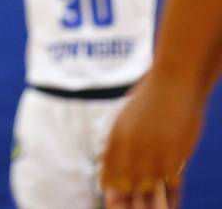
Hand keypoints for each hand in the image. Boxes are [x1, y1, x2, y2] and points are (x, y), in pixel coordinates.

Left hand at [102, 72, 203, 208]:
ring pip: (147, 186)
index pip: (109, 170)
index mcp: (117, 134)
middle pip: (126, 182)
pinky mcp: (174, 155)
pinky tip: (168, 191)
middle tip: (128, 201)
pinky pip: (169, 183)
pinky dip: (169, 190)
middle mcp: (132, 145)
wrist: (174, 80)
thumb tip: (102, 157)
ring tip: (149, 199)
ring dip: (148, 194)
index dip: (111, 185)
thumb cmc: (151, 95)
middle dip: (128, 194)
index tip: (113, 194)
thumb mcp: (127, 115)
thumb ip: (117, 139)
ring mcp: (153, 151)